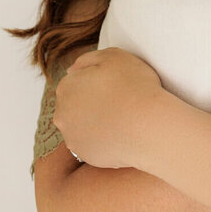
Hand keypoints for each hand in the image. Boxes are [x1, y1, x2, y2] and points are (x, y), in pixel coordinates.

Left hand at [53, 47, 167, 168]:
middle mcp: (62, 113)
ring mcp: (72, 137)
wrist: (148, 126)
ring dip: (94, 122)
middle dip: (91, 103)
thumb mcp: (114, 56)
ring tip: (119, 120)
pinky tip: (119, 135)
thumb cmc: (134, 87)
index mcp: (66, 87)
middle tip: (117, 103)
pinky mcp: (84, 155)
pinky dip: (102, 139)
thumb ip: (87, 59)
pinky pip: (92, 144)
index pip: (76, 82)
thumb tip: (71, 70)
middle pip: (74, 105)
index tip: (115, 87)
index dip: (97, 83)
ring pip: (81, 126)